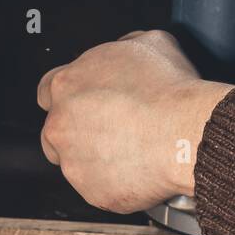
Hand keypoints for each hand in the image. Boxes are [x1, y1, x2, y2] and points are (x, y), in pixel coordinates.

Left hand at [37, 31, 233, 213]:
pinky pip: (99, 189)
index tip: (88, 101)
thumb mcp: (150, 42)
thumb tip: (126, 52)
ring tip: (132, 150)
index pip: (48, 90)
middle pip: (55, 130)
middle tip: (114, 128)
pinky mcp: (92, 192)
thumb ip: (123, 47)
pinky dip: (116, 182)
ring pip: (75, 163)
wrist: (187, 133)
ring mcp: (73, 161)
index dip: (71, 96)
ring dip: (96, 158)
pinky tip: (141, 168)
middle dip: (79, 131)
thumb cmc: (170, 91)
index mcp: (67, 83)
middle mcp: (60, 123)